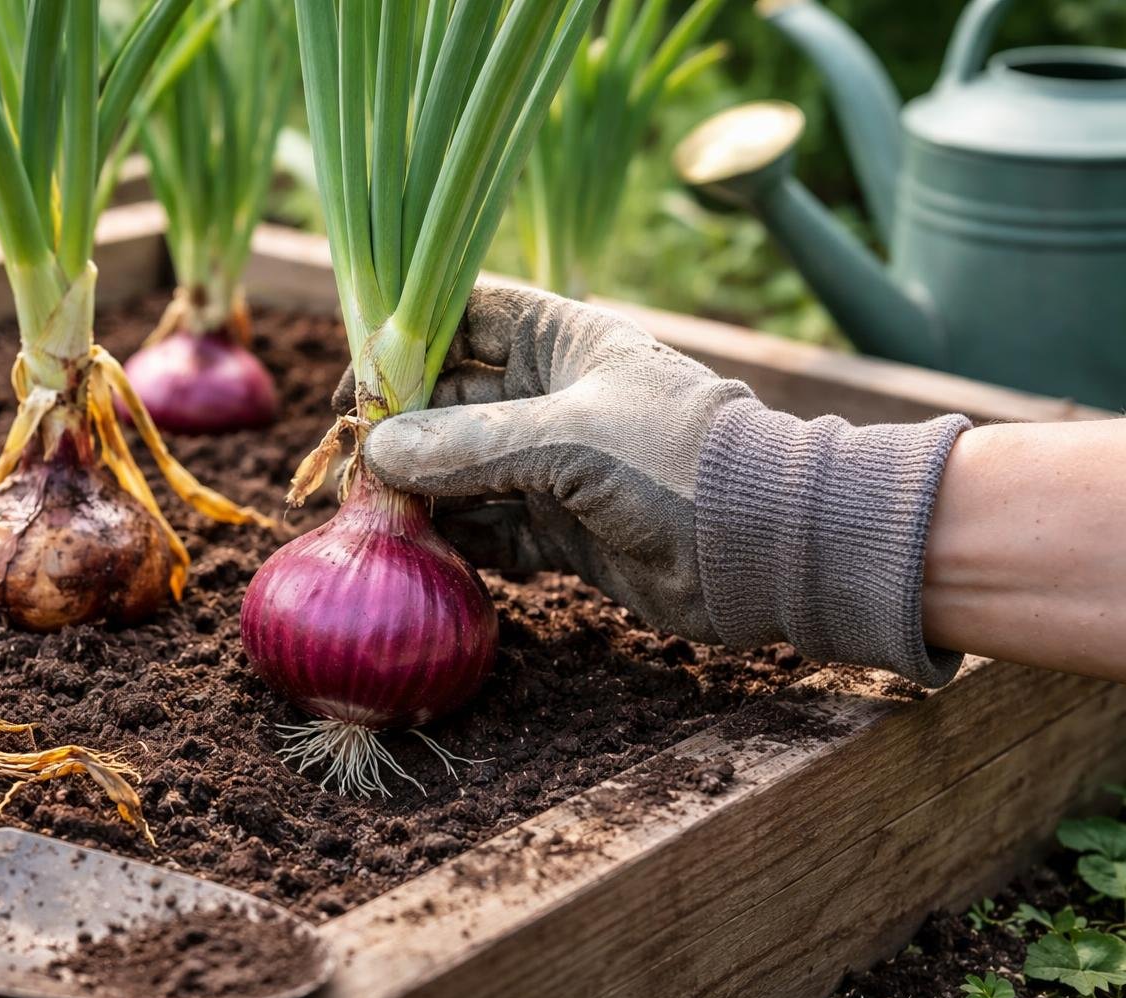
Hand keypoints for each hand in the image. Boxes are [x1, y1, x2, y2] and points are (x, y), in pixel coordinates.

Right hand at [356, 286, 752, 640]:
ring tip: (378, 513)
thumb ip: (472, 444)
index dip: (408, 339)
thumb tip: (382, 451)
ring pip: (467, 471)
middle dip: (405, 430)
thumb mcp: (570, 439)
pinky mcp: (565, 532)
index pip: (466, 316)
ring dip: (424, 492)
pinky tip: (427, 551)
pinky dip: (461, 541)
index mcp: (562, 344)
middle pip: (452, 400)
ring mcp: (557, 468)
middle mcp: (552, 400)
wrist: (770, 549)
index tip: (360, 383)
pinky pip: (494, 531)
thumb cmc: (678, 462)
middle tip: (356, 464)